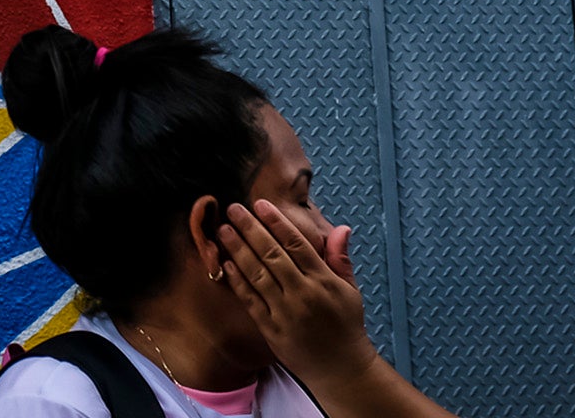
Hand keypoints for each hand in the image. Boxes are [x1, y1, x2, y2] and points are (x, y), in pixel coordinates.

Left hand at [217, 200, 375, 384]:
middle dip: (251, 229)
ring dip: (238, 250)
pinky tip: (226, 263)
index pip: (297, 244)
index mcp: (323, 281)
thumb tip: (341, 228)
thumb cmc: (347, 326)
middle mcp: (303, 294)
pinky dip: (238, 281)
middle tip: (233, 208)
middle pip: (272, 255)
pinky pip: (251, 301)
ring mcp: (285, 312)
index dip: (277, 222)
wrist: (341, 370)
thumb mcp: (350, 290)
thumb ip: (340, 259)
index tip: (260, 204)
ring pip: (258, 275)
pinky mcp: (271, 330)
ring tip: (224, 230)